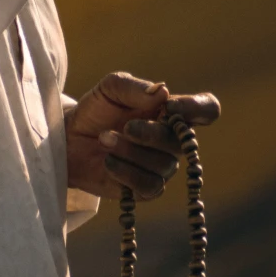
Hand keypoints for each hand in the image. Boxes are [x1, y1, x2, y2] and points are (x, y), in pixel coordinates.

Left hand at [65, 72, 220, 199]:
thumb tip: (163, 91)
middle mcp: (172, 141)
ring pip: (163, 165)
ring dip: (130, 151)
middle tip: (125, 127)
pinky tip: (108, 162)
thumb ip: (134, 87)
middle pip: (182, 142)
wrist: (68, 141)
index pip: (207, 110)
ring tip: (104, 140)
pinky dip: (125, 172)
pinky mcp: (146, 189)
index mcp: (172, 112)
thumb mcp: (110, 89)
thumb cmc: (95, 111)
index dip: (197, 108)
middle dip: (150, 134)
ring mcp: (161, 166)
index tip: (170, 106)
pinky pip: (149, 186)